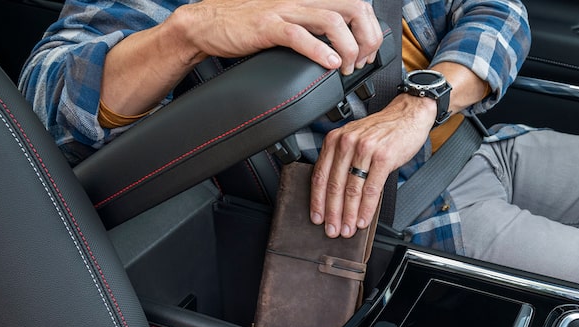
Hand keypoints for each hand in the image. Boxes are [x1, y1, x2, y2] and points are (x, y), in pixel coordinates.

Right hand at [172, 0, 382, 74]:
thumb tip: (344, 49)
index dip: (370, 30)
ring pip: (333, 20)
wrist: (209, 24)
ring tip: (345, 67)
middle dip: (366, 38)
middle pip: (354, 8)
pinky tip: (329, 64)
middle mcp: (302, 0)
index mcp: (310, 0)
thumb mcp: (292, 23)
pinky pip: (300, 35)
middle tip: (360, 62)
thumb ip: (316, 30)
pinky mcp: (266, 26)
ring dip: (348, 48)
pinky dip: (319, 51)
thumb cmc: (249, 27)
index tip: (367, 53)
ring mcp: (284, 10)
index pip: (358, 4)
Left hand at [310, 94, 438, 237]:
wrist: (408, 115)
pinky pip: (371, 189)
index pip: (320, 175)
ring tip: (348, 229)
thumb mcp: (355, 139)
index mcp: (335, 140)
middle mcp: (347, 143)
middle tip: (332, 230)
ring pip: (351, 190)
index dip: (317, 200)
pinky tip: (364, 219)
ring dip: (349, 214)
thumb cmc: (383, 129)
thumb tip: (335, 195)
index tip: (317, 217)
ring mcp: (365, 149)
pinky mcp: (383, 157)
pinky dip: (366, 208)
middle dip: (332, 213)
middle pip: (334, 185)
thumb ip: (343, 161)